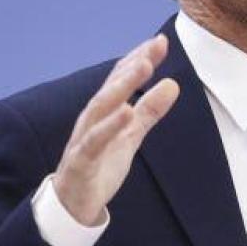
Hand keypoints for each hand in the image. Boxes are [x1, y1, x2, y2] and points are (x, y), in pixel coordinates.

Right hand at [52, 34, 179, 224]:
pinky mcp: (81, 161)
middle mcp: (92, 119)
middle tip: (154, 46)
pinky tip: (126, 112)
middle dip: (132, 65)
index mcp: (104, 111)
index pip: (121, 79)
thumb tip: (173, 84)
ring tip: (143, 68)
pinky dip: (109, 126)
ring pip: (101, 107)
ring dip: (121, 85)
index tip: (160, 41)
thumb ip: (149, 111)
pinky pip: (94, 141)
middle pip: (112, 86)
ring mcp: (84, 138)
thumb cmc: (100, 164)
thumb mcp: (131, 135)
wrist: (73, 204)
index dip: (139, 59)